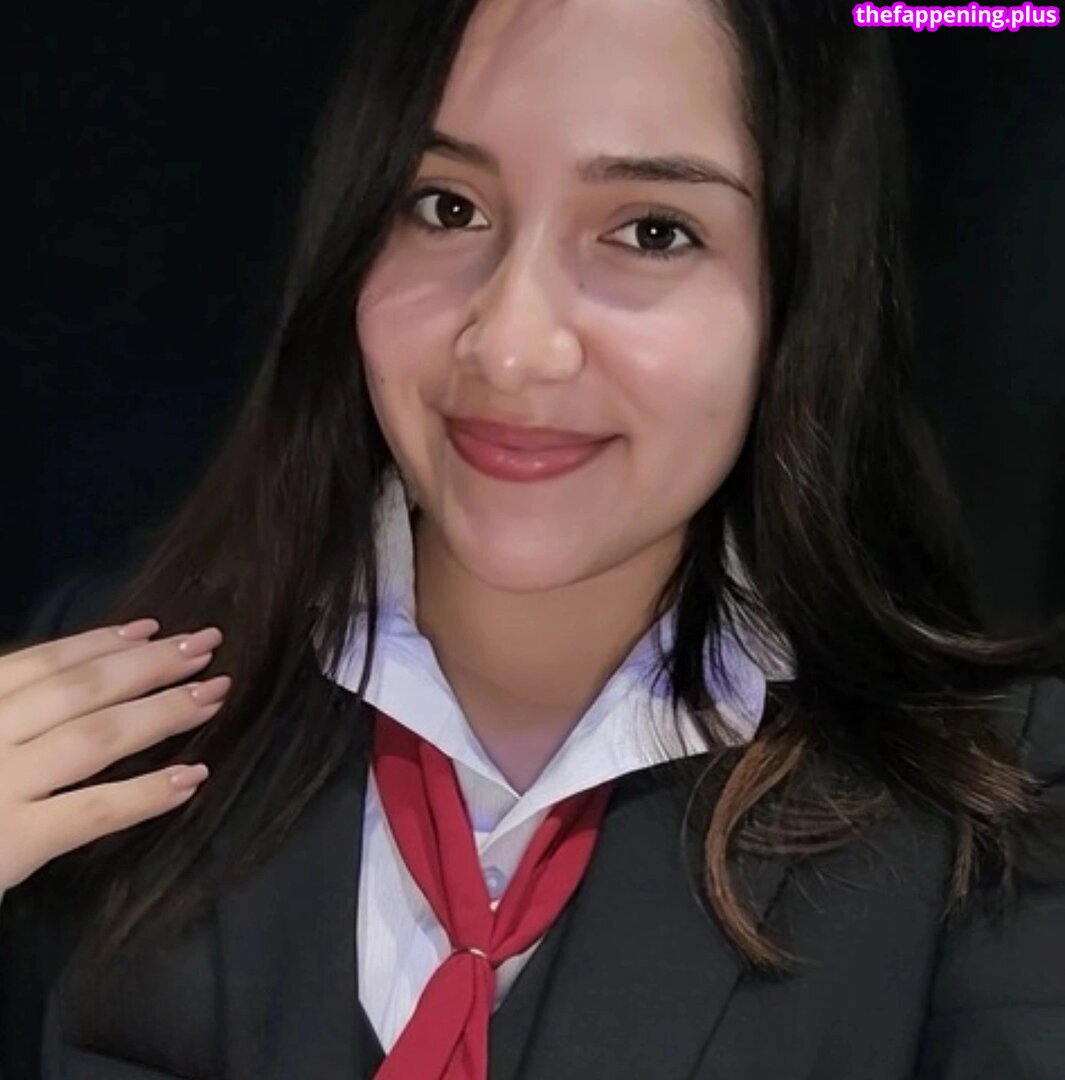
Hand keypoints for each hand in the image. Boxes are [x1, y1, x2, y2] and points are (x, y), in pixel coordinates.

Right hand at [0, 619, 229, 890]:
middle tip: (208, 644)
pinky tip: (193, 777)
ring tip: (214, 695)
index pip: (40, 663)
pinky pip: (94, 811)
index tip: (152, 629)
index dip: (101, 643)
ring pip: (96, 738)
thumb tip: (66, 677)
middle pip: (80, 690)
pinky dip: (148, 792)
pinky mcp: (13, 843)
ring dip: (163, 712)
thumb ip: (5, 710)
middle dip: (149, 665)